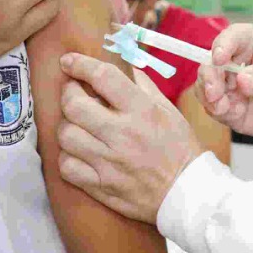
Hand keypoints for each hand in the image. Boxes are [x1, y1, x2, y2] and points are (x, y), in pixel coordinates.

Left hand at [57, 55, 203, 223]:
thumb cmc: (179, 148)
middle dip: (68, 93)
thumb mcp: (168, 110)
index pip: (102, 77)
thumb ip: (142, 86)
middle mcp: (122, 135)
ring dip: (67, 126)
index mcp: (141, 111)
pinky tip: (78, 152)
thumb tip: (120, 66)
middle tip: (74, 93)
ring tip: (77, 125)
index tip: (68, 61)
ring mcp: (109, 163)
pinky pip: (67, 167)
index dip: (80, 64)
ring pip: (65, 135)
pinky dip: (68, 157)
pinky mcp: (101, 186)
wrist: (186, 192)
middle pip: (74, 105)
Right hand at [195, 24, 252, 140]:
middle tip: (215, 92)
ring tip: (223, 106)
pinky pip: (215, 109)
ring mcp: (232, 87)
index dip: (220, 47)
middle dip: (209, 78)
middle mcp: (235, 63)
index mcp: (249, 42)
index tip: (220, 59)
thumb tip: (242, 82)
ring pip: (206, 88)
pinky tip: (233, 112)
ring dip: (209, 97)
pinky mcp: (233, 109)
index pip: (228, 39)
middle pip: (210, 65)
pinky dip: (218, 112)